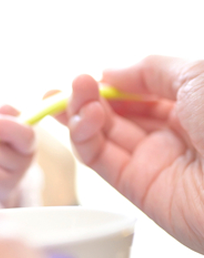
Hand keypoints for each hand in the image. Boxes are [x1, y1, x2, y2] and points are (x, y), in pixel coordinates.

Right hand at [57, 56, 203, 252]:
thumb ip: (149, 69)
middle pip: (115, 112)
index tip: (90, 74)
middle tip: (66, 85)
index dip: (110, 81)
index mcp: (191, 104)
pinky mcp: (138, 187)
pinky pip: (100, 159)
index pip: (138, 90)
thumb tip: (109, 71)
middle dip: (86, 96)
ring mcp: (154, 160)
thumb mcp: (197, 76)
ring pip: (102, 134)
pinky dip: (84, 137)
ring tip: (70, 95)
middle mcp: (171, 132)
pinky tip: (85, 118)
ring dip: (80, 112)